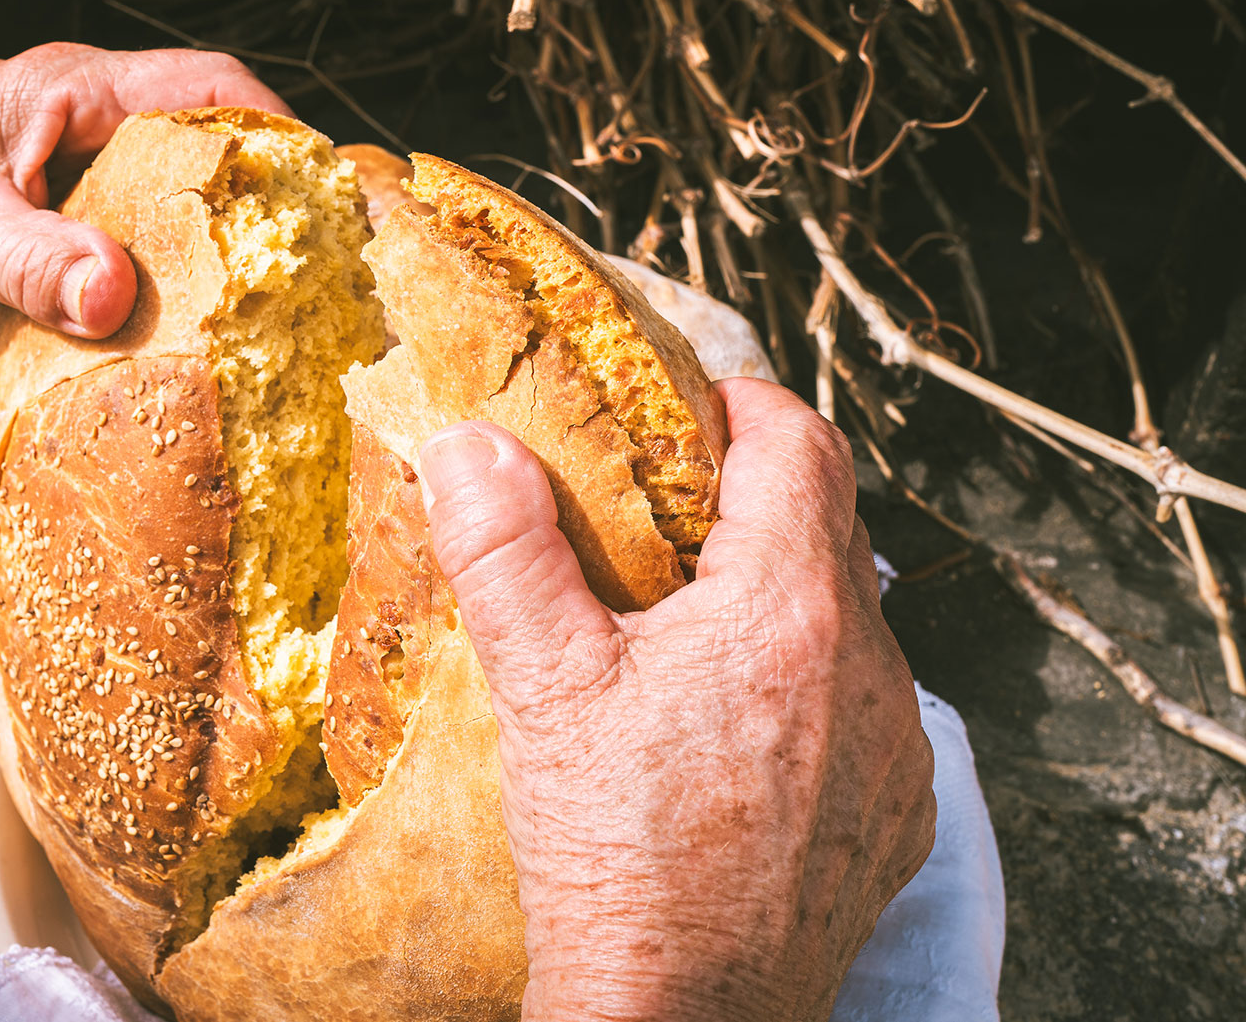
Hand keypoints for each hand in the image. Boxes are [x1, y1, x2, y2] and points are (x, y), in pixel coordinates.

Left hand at [0, 42, 287, 335]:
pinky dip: (163, 247)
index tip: (326, 187)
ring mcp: (66, 151)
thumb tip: (114, 298)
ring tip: (267, 280)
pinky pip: (131, 211)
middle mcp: (80, 109)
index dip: (276, 129)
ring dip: (213, 219)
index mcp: (72, 89)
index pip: (206, 86)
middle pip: (202, 129)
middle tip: (312, 246)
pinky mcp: (50, 194)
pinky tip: (178, 302)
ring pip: (168, 174)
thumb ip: (37, 264)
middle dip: (262, 179)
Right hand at [416, 378, 934, 1021]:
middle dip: (752, 496)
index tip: (686, 410)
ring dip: (780, 597)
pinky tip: (730, 728)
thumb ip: (505, 549)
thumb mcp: (543, 687)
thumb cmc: (615, 856)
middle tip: (664, 507)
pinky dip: (808, 687)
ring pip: (848, 621)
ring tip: (686, 623)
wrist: (680, 1017)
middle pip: (829, 525)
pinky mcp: (896, 814)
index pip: (798, 445)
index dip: (741, 407)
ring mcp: (896, 746)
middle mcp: (869, 666)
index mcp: (787, 608)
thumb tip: (470, 442)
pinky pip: (864, 708)